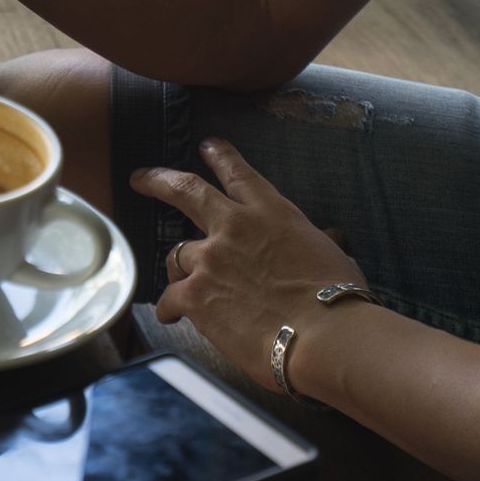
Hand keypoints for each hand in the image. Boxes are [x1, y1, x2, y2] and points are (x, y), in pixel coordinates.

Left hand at [131, 137, 366, 391]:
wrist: (325, 335)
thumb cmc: (339, 298)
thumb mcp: (331, 255)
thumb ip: (317, 241)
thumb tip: (331, 238)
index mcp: (271, 212)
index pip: (238, 173)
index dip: (220, 156)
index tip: (207, 145)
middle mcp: (234, 227)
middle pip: (186, 191)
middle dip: (158, 180)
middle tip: (140, 178)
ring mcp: (210, 259)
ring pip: (176, 254)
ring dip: (180, 269)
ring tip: (183, 286)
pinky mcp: (195, 295)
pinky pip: (169, 297)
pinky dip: (170, 308)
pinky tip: (173, 316)